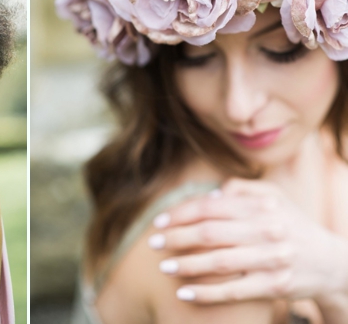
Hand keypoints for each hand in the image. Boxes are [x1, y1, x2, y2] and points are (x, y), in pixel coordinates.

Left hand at [149, 178, 347, 302]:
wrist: (333, 264)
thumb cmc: (293, 227)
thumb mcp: (275, 199)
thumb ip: (242, 190)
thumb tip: (209, 195)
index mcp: (262, 208)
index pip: (210, 208)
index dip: (180, 214)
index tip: (159, 222)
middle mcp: (267, 231)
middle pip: (210, 233)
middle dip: (176, 238)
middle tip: (153, 243)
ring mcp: (272, 260)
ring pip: (218, 262)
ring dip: (186, 265)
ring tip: (164, 266)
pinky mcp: (275, 286)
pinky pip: (233, 290)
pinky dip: (206, 293)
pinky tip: (184, 292)